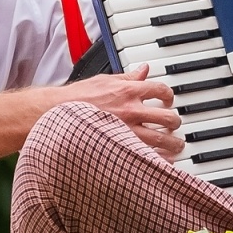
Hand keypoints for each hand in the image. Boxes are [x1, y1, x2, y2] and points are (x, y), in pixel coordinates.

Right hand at [64, 64, 184, 157]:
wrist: (56, 117)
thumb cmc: (75, 100)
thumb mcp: (103, 81)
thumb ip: (127, 77)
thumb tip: (143, 70)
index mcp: (128, 92)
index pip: (160, 89)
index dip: (170, 95)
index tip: (169, 99)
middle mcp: (131, 112)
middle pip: (168, 117)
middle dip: (175, 121)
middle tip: (174, 124)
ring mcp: (127, 133)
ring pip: (163, 140)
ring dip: (174, 143)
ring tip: (176, 145)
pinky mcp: (121, 150)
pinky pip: (148, 158)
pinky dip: (159, 161)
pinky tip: (163, 163)